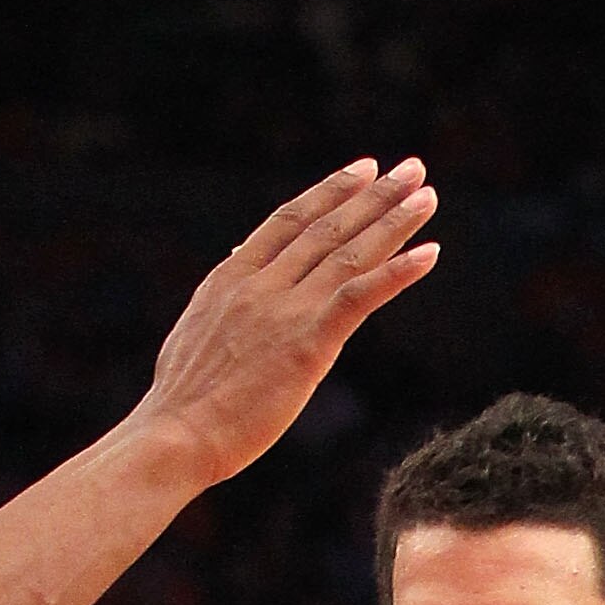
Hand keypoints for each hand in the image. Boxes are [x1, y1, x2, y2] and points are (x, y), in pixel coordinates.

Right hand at [139, 160, 440, 490]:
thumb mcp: (196, 332)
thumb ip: (226, 297)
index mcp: (231, 278)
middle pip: (326, 227)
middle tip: (410, 169)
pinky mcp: (307, 344)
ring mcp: (284, 310)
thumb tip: (237, 260)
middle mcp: (260, 283)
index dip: (330, 192)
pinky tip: (429, 252)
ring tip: (426, 195)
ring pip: (348, 252)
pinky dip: (397, 272)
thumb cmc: (181, 403)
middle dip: (373, 195)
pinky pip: (361, 296)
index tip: (362, 169)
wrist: (175, 435)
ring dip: (392, 220)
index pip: (288, 220)